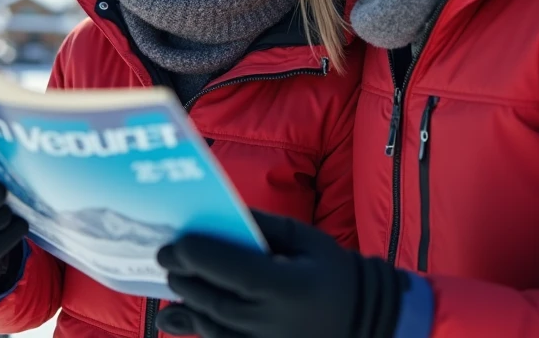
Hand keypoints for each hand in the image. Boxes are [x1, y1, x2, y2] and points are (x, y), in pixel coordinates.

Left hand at [156, 210, 406, 337]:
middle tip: (168, 258)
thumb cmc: (336, 275)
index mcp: (280, 286)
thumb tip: (222, 213)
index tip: (173, 244)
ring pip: (209, 326)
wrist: (369, 325)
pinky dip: (198, 329)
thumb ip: (262, 225)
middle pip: (208, 298)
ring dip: (187, 303)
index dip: (189, 254)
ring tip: (177, 284)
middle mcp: (267, 321)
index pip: (221, 267)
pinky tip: (178, 318)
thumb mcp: (304, 240)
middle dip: (183, 276)